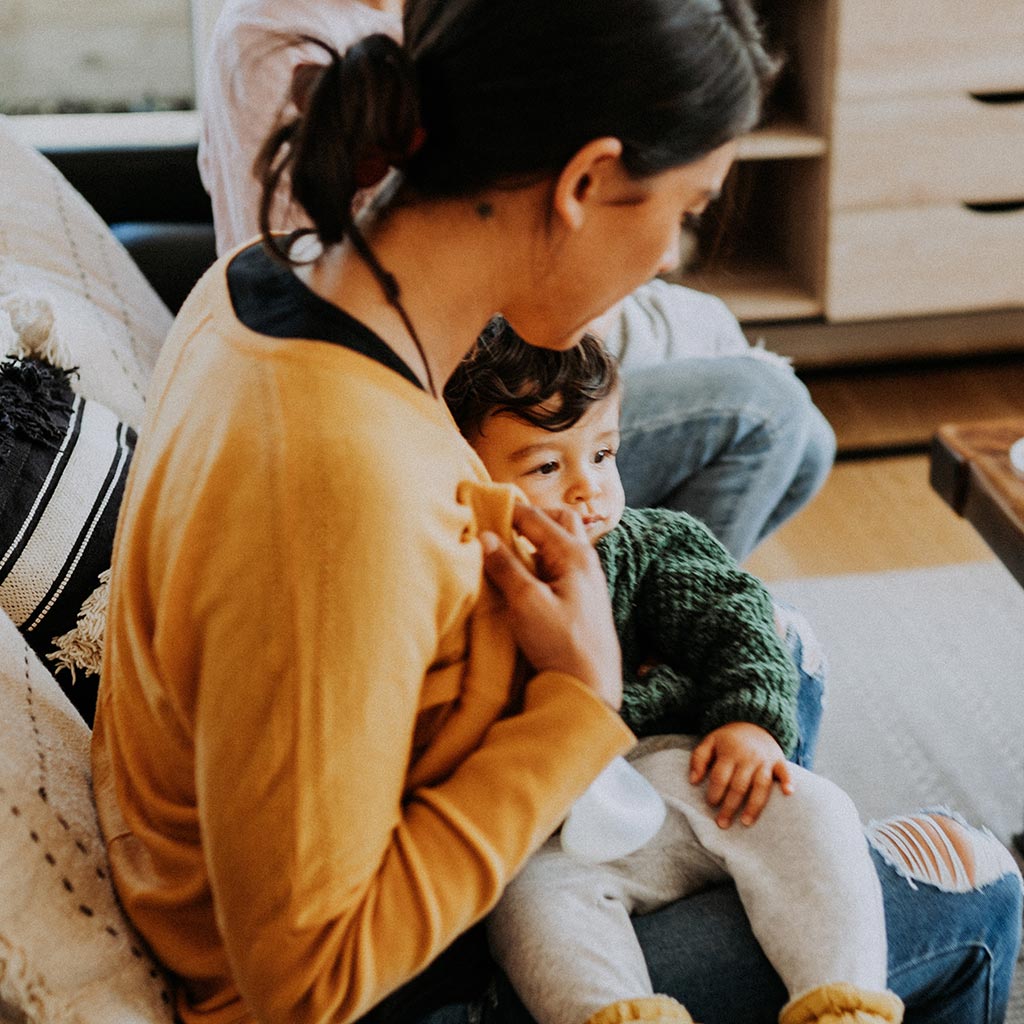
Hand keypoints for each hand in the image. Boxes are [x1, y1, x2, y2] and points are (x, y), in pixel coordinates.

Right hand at [481, 504, 621, 709]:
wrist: (590, 686)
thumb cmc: (562, 644)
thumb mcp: (527, 603)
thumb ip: (506, 567)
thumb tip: (485, 537)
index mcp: (574, 554)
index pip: (535, 517)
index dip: (506, 510)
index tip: (480, 508)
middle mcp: (585, 560)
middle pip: (559, 519)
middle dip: (530, 517)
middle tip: (502, 525)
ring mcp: (586, 578)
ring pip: (562, 541)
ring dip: (537, 538)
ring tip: (510, 549)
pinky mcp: (582, 597)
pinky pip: (561, 563)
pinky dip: (542, 559)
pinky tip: (524, 575)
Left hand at [689, 722, 792, 828]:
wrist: (753, 721)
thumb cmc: (728, 738)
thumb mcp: (709, 742)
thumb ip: (698, 760)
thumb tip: (693, 781)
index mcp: (729, 753)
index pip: (720, 777)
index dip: (714, 792)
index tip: (710, 804)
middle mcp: (747, 758)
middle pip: (739, 786)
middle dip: (730, 807)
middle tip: (722, 824)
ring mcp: (764, 760)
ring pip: (760, 786)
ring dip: (754, 805)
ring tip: (746, 822)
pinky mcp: (778, 760)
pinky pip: (784, 772)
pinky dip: (787, 782)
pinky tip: (788, 793)